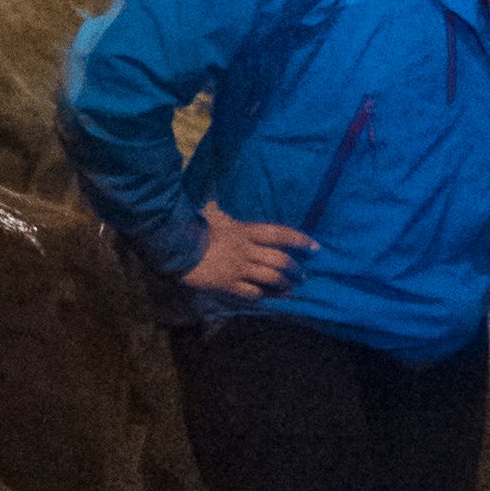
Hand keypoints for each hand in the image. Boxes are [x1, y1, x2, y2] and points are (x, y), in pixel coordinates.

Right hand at [184, 205, 314, 300]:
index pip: (279, 233)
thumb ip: (219, 206)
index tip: (314, 246)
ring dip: (284, 284)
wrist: (174, 246)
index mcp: (244, 230)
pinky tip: (270, 298)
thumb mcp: (211, 211)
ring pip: (269, 277)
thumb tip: (215, 192)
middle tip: (303, 273)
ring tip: (293, 288)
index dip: (299, 239)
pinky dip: (263, 296)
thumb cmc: (193, 226)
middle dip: (295, 267)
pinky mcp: (227, 285)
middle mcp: (246, 250)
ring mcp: (238, 269)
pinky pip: (251, 292)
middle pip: (279, 259)